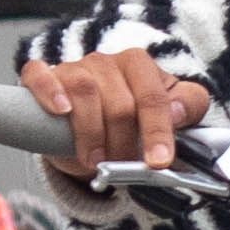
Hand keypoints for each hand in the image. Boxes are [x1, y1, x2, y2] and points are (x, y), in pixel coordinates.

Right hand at [18, 50, 212, 180]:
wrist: (92, 130)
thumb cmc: (132, 120)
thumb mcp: (169, 114)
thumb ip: (188, 106)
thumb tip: (179, 111)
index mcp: (139, 65)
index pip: (153, 97)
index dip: (157, 131)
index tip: (158, 161)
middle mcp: (106, 61)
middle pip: (119, 103)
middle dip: (122, 144)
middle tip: (120, 167)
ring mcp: (73, 67)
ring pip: (85, 93)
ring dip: (92, 135)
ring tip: (95, 160)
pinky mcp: (43, 76)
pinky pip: (41, 76)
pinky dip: (50, 93)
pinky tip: (61, 112)